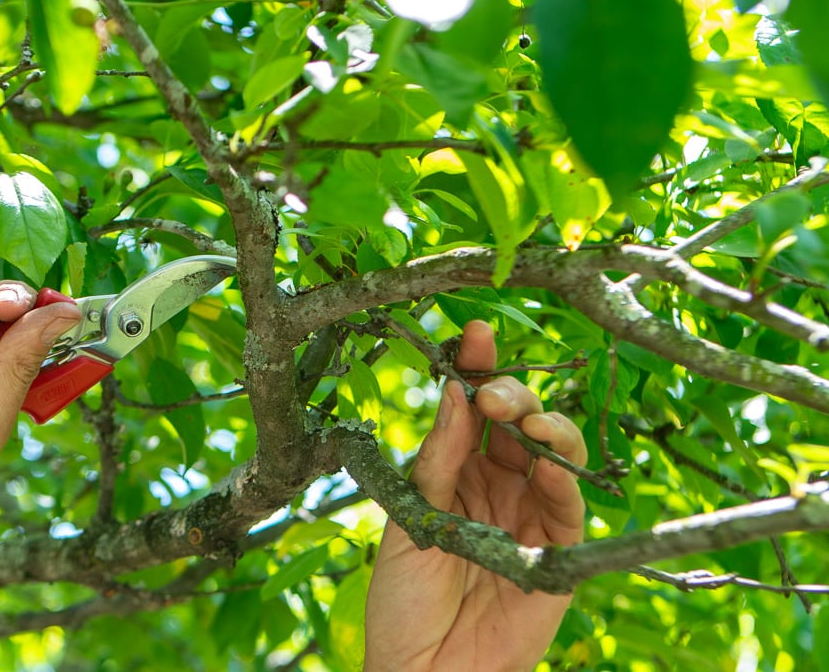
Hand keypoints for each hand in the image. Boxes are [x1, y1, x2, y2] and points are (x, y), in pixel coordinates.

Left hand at [364, 321, 586, 670]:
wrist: (421, 670)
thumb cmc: (403, 599)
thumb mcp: (411, 518)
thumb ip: (439, 458)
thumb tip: (453, 389)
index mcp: (452, 471)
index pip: (471, 409)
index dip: (477, 369)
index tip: (474, 333)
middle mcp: (493, 484)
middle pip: (516, 420)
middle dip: (509, 393)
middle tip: (493, 394)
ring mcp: (527, 513)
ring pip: (552, 450)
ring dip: (543, 426)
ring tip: (522, 420)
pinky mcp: (556, 550)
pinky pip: (568, 503)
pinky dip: (562, 476)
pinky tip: (545, 461)